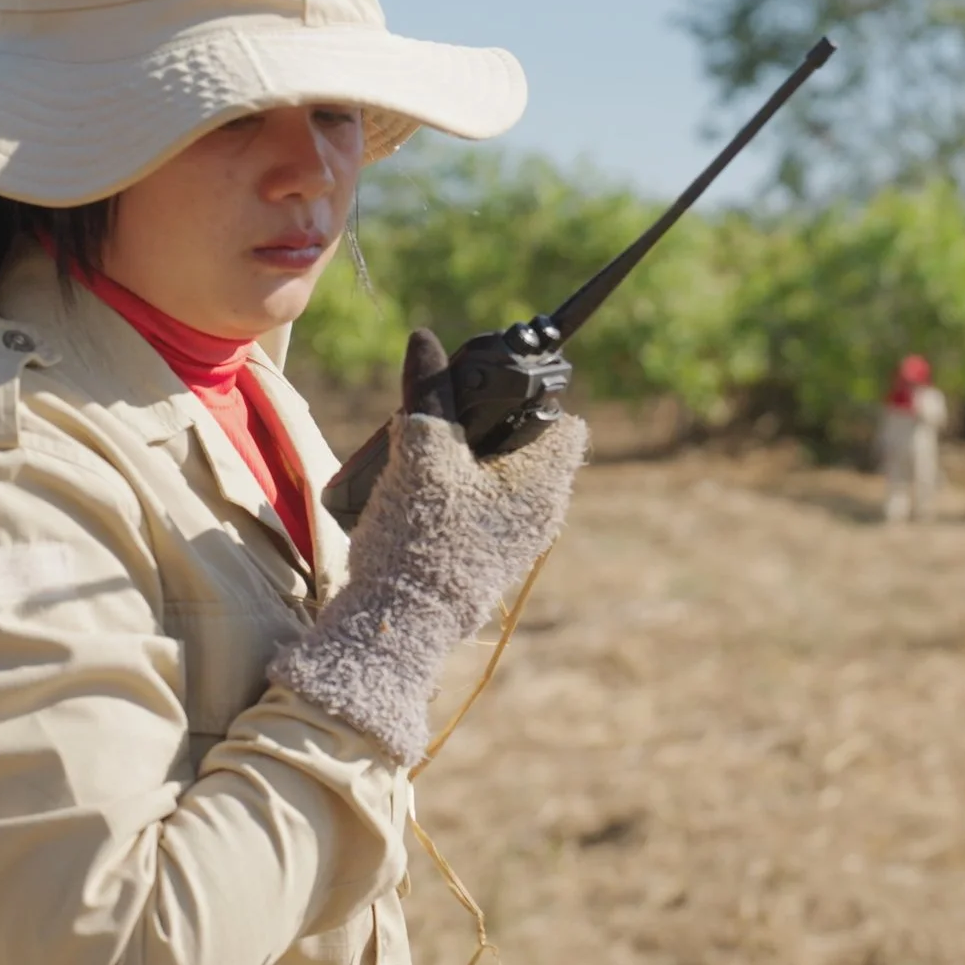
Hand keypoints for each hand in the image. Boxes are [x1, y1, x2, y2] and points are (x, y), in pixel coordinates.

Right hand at [270, 329, 586, 762]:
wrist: (399, 626)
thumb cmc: (420, 534)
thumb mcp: (422, 451)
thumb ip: (428, 392)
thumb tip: (425, 339)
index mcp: (546, 478)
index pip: (565, 421)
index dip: (528, 399)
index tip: (482, 398)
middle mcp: (546, 511)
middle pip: (530, 448)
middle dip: (488, 430)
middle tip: (442, 427)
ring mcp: (521, 542)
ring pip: (505, 482)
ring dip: (470, 466)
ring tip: (424, 464)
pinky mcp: (493, 563)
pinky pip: (488, 514)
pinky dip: (461, 499)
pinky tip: (420, 502)